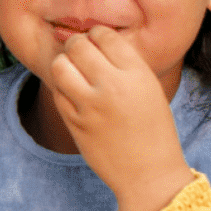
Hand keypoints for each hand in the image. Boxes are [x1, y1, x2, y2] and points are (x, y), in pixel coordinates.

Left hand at [48, 26, 196, 210]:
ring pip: (60, 66)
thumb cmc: (152, 129)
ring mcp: (90, 106)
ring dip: (63, 63)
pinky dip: (61, 88)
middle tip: (80, 53)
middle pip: (78, 46)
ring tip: (72, 70)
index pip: (105, 35)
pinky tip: (72, 92)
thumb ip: (125, 64)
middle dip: (76, 45)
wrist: (149, 175)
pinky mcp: (75, 124)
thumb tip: (94, 41)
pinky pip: (57, 93)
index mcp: (136, 74)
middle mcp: (112, 86)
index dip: (98, 35)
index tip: (98, 43)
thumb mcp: (149, 89)